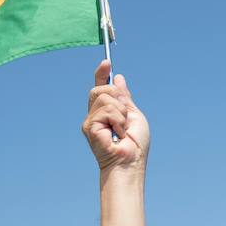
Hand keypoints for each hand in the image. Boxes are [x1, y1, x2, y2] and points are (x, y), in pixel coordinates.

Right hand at [83, 59, 149, 174]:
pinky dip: (118, 120)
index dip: (101, 74)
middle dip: (118, 97)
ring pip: (105, 98)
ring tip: (123, 129)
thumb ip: (124, 98)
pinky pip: (106, 110)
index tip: (106, 62)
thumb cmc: (136, 145)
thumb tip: (118, 78)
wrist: (131, 162)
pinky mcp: (89, 127)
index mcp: (107, 112)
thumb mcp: (134, 115)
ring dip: (121, 112)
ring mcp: (90, 121)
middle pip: (100, 89)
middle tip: (125, 116)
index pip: (100, 88)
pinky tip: (118, 134)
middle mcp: (95, 115)